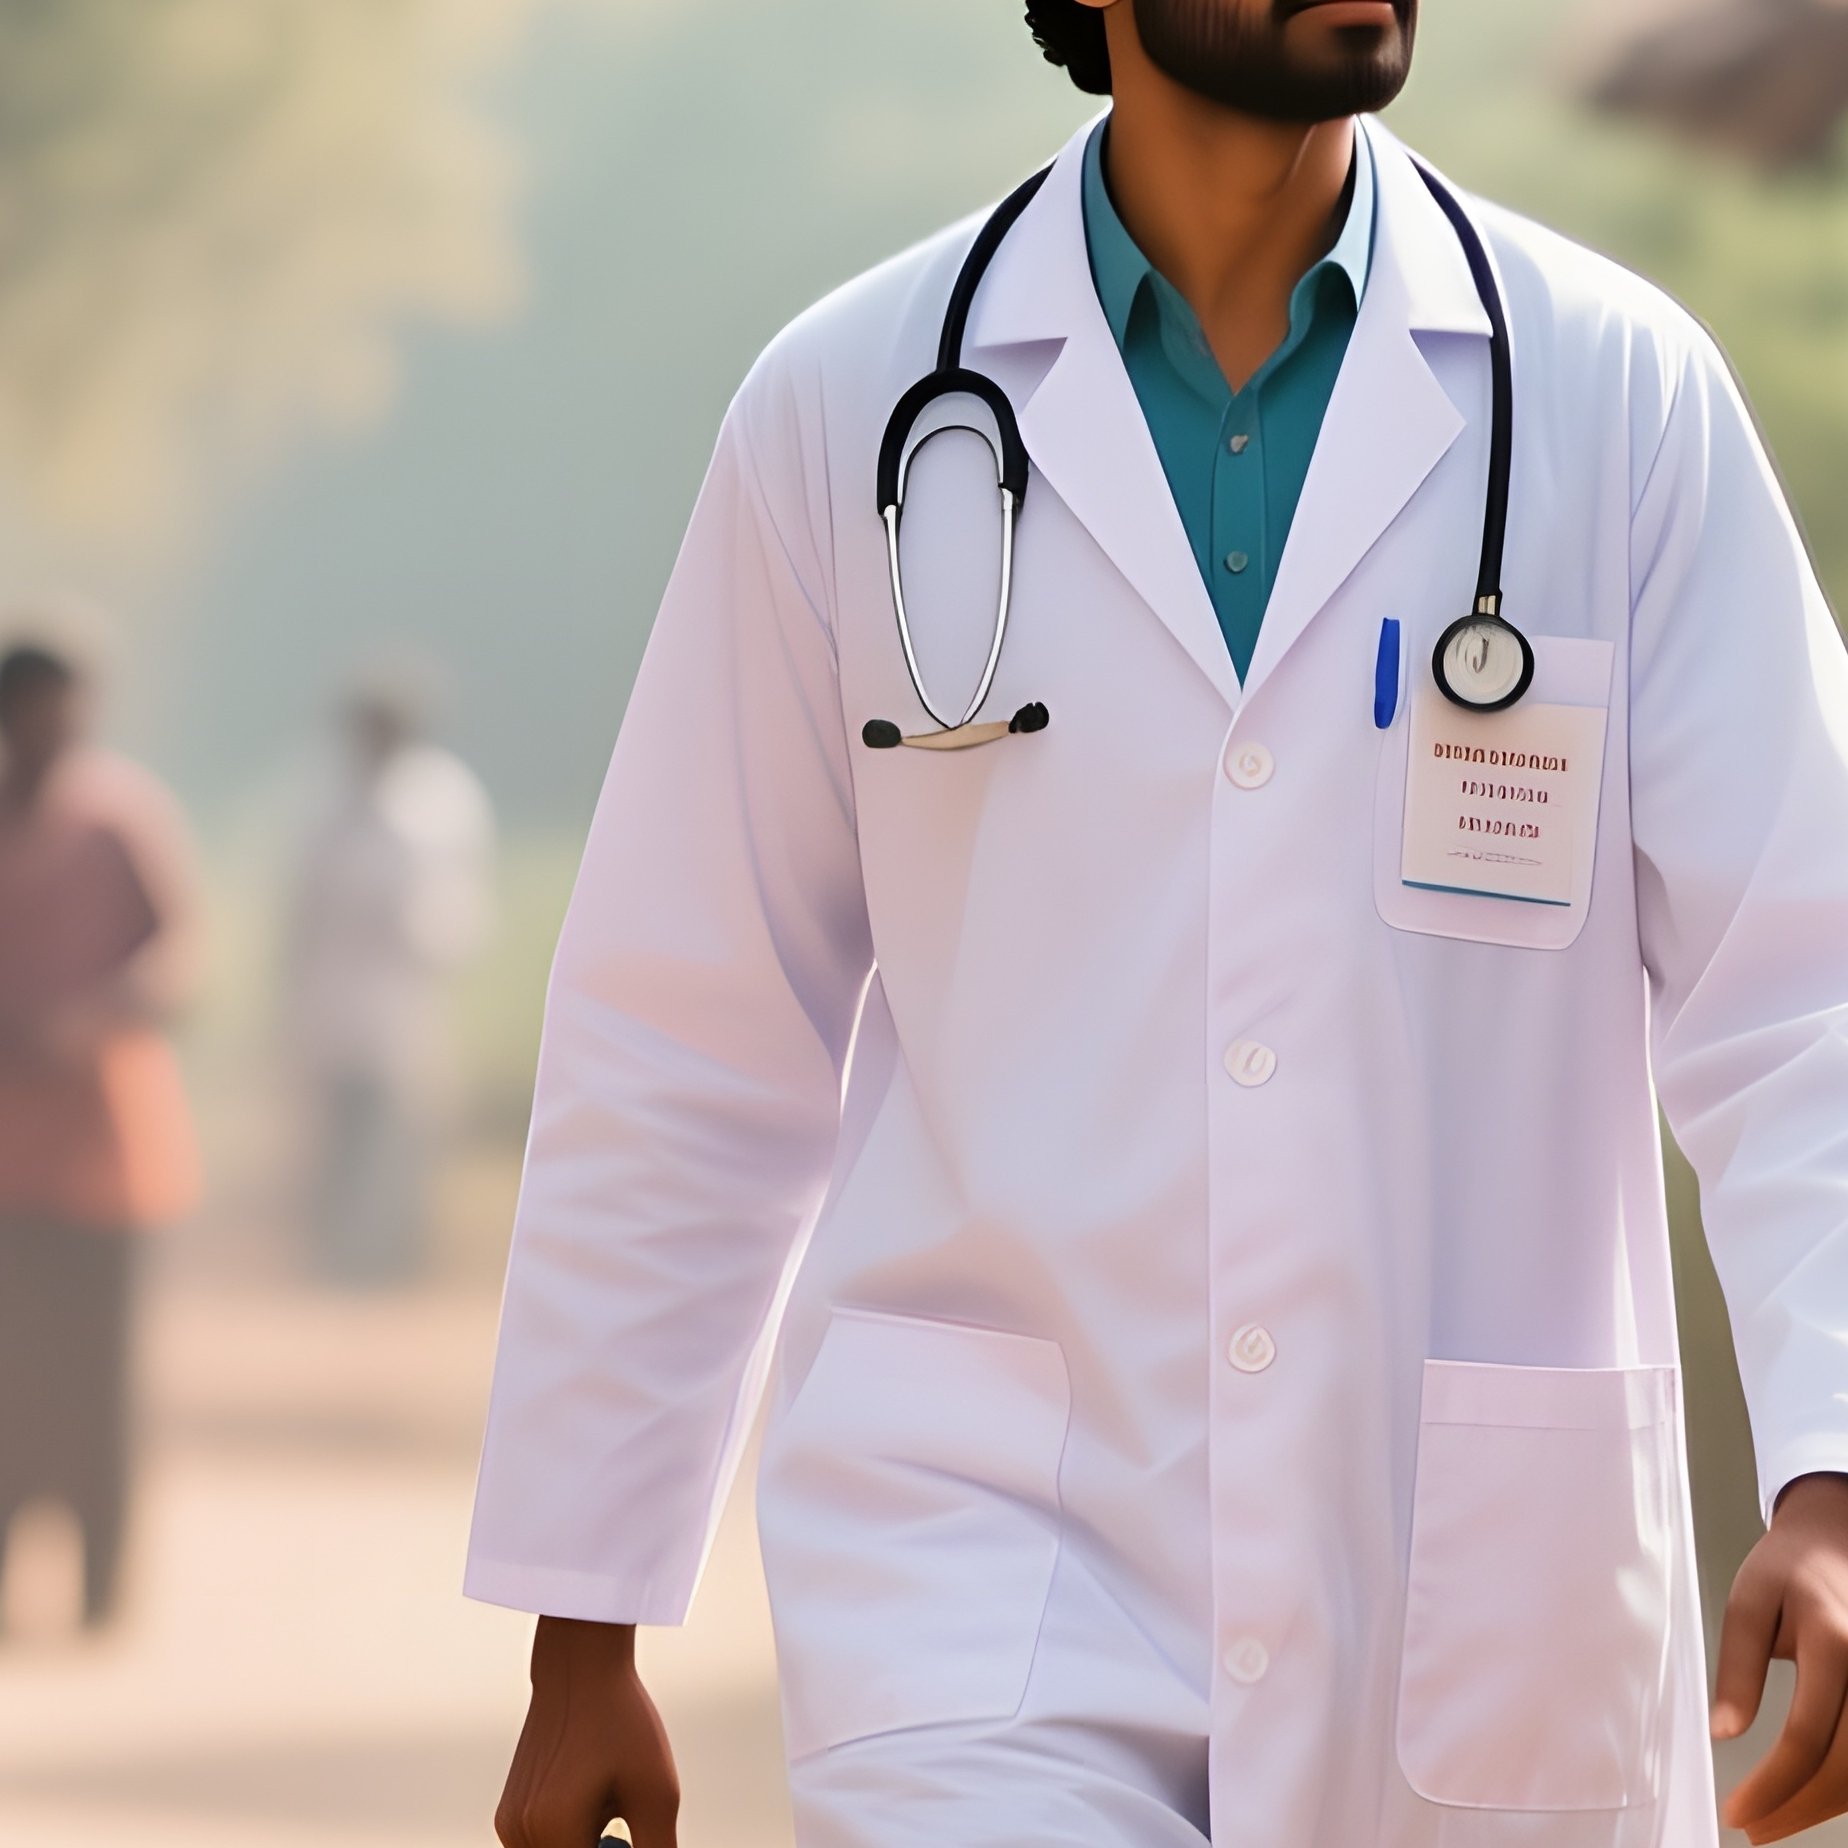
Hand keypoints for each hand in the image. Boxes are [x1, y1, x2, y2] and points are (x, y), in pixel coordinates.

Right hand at [495, 1619, 679, 1847]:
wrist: (581, 1668)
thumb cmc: (624, 1724)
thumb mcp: (656, 1793)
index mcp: (554, 1833)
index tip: (632, 1838)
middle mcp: (520, 1835)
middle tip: (623, 1828)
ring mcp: (510, 1825)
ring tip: (612, 1813)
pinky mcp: (509, 1813)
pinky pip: (542, 1847)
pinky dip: (570, 1841)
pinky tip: (596, 1805)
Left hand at [1714, 1472, 1847, 1841]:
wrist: (1836, 1540)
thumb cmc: (1788, 1569)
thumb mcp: (1749, 1602)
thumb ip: (1738, 1667)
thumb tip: (1723, 1732)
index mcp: (1834, 1643)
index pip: (1807, 1734)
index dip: (1772, 1783)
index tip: (1738, 1810)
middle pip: (1847, 1767)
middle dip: (1798, 1807)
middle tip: (1752, 1826)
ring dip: (1822, 1805)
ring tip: (1773, 1819)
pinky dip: (1843, 1785)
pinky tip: (1808, 1795)